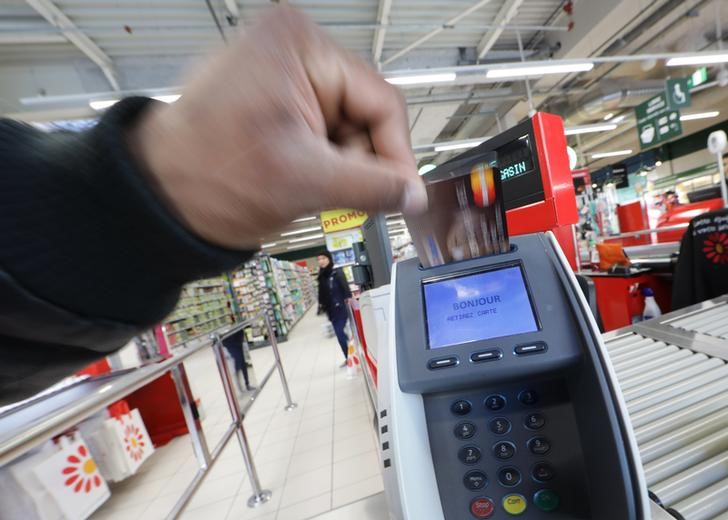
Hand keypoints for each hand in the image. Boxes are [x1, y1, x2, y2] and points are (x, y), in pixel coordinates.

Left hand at [130, 7, 426, 249]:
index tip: (402, 194)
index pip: (381, 100)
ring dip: (340, 166)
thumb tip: (413, 193)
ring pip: (346, 127)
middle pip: (364, 113)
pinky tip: (300, 181)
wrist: (158, 199)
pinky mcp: (274, 100)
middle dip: (360, 161)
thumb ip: (374, 187)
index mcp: (300, 46)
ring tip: (310, 189)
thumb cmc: (205, 175)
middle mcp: (293, 51)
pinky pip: (322, 132)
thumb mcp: (306, 182)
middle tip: (348, 198)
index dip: (396, 154)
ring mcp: (282, 74)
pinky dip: (322, 164)